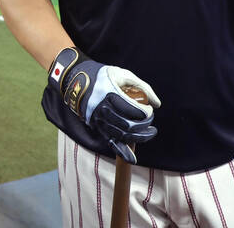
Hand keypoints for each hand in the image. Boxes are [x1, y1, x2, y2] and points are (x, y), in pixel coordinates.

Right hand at [49, 48, 159, 162]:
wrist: (76, 81)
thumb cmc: (103, 76)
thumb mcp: (123, 75)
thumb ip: (143, 87)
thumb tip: (157, 104)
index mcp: (110, 94)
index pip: (133, 110)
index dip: (145, 113)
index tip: (149, 110)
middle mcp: (103, 109)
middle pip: (128, 125)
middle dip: (144, 126)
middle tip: (151, 123)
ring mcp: (99, 120)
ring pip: (122, 135)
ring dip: (138, 138)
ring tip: (149, 134)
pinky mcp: (97, 127)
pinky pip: (111, 142)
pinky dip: (122, 152)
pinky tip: (132, 158)